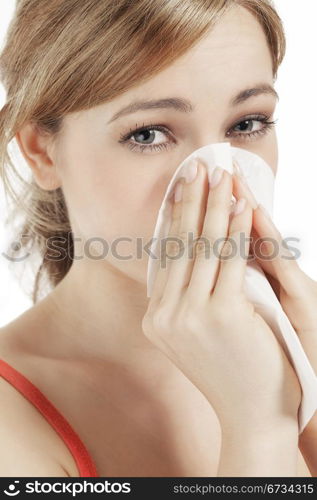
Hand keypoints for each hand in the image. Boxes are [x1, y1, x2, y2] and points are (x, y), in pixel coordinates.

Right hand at [142, 159, 300, 430]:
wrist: (250, 415)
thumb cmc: (231, 371)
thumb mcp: (197, 334)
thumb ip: (186, 300)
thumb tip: (189, 259)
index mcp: (156, 318)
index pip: (165, 257)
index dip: (175, 219)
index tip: (181, 190)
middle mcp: (164, 315)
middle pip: (180, 245)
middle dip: (190, 201)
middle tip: (197, 167)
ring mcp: (188, 316)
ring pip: (204, 248)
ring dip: (215, 207)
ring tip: (220, 176)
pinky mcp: (219, 315)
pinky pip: (229, 261)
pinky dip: (236, 229)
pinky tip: (240, 205)